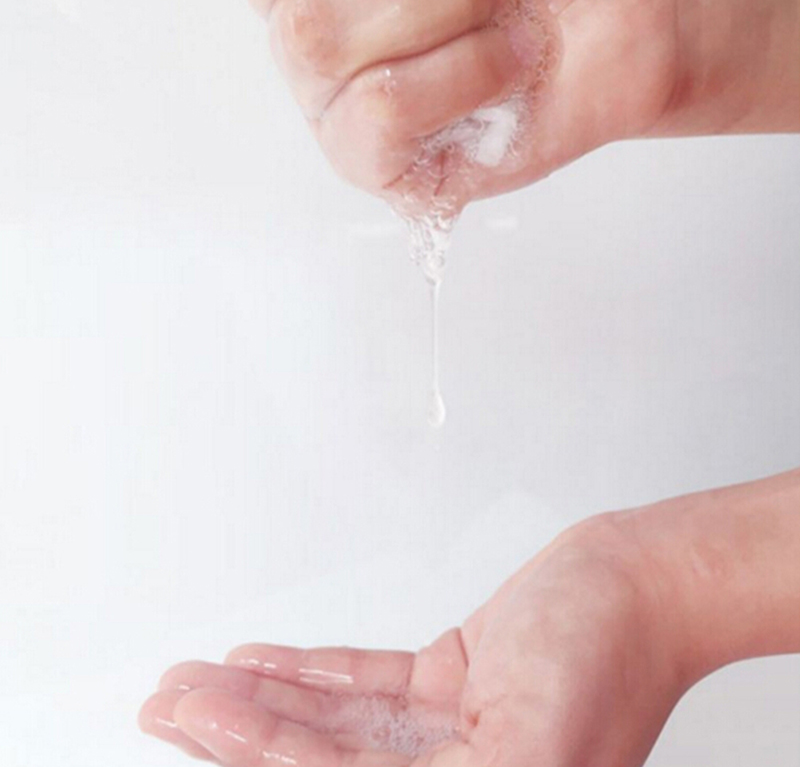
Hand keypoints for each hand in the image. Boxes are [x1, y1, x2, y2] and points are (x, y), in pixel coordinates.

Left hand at [139, 517, 687, 765]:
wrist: (641, 584)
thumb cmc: (611, 653)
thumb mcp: (533, 747)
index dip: (250, 756)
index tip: (190, 721)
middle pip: (315, 758)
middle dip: (233, 730)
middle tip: (168, 703)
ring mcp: (449, 730)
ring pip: (331, 721)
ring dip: (261, 697)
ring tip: (198, 680)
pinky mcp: (452, 680)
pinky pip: (366, 681)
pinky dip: (310, 671)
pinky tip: (264, 663)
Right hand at [230, 0, 798, 212]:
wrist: (629, 2)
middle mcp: (319, 49)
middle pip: (290, 9)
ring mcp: (347, 115)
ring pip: (317, 46)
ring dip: (439, 15)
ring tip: (504, 29)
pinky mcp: (395, 171)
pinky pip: (377, 115)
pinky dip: (456, 78)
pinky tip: (503, 75)